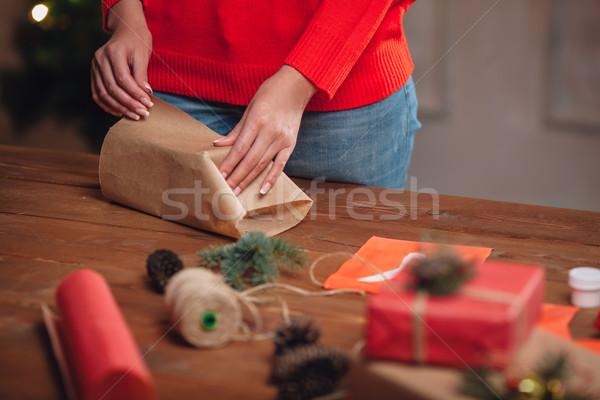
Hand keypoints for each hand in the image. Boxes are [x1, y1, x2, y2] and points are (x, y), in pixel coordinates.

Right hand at [91, 0, 152, 119]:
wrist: (126, 31)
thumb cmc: (137, 41)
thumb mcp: (143, 53)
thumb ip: (142, 73)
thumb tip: (145, 93)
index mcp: (112, 52)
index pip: (123, 79)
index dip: (136, 94)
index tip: (148, 103)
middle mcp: (99, 59)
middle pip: (112, 88)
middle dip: (129, 103)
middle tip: (143, 113)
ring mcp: (94, 67)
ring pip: (103, 94)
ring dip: (119, 108)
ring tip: (134, 115)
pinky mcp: (94, 74)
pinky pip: (97, 94)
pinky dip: (107, 105)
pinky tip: (120, 113)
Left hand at [214, 65, 317, 194]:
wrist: (296, 86)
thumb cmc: (270, 93)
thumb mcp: (250, 107)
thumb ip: (236, 130)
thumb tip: (219, 144)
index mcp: (257, 120)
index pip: (240, 148)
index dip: (229, 164)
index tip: (219, 175)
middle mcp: (270, 132)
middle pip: (250, 160)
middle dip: (236, 177)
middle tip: (225, 190)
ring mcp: (282, 139)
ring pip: (263, 164)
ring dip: (249, 180)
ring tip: (237, 192)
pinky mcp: (291, 143)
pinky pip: (281, 164)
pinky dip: (272, 178)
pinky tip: (262, 189)